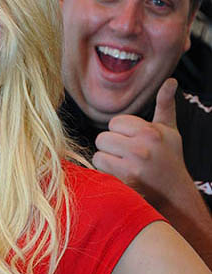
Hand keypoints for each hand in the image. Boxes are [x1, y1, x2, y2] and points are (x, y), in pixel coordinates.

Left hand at [92, 78, 193, 210]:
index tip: (131, 140)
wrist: (174, 192)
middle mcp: (141, 148)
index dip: (120, 131)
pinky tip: (119, 174)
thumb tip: (171, 81)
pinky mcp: (124, 181)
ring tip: (121, 163)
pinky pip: (100, 168)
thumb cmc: (169, 158)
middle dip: (111, 145)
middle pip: (103, 138)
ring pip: (98, 153)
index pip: (115, 122)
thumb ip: (165, 105)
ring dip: (106, 159)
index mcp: (150, 132)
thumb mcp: (170, 130)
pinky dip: (105, 171)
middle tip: (125, 154)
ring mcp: (132, 166)